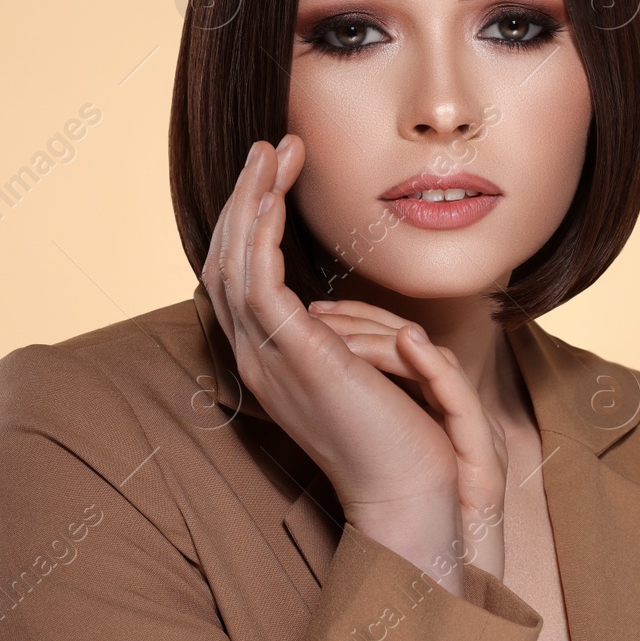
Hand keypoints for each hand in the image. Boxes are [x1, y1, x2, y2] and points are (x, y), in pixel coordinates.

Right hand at [198, 134, 496, 589]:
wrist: (413, 495)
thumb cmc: (401, 435)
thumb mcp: (363, 371)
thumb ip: (341, 337)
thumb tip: (337, 308)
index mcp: (270, 361)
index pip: (239, 276)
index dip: (250, 220)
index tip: (276, 171)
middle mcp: (257, 359)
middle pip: (226, 261)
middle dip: (245, 197)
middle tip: (269, 145)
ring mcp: (268, 361)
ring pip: (233, 265)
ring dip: (250, 202)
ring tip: (272, 153)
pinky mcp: (295, 359)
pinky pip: (258, 287)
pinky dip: (259, 237)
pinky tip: (272, 198)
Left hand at [307, 298, 509, 581]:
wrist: (445, 563)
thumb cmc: (416, 507)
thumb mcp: (387, 443)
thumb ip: (368, 401)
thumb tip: (312, 362)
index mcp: (430, 404)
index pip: (397, 343)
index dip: (358, 320)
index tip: (312, 311)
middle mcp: (454, 408)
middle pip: (416, 346)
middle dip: (366, 323)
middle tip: (318, 314)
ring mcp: (472, 429)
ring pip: (438, 364)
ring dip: (394, 342)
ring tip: (354, 327)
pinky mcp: (482, 452)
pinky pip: (460, 398)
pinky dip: (434, 367)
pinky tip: (411, 344)